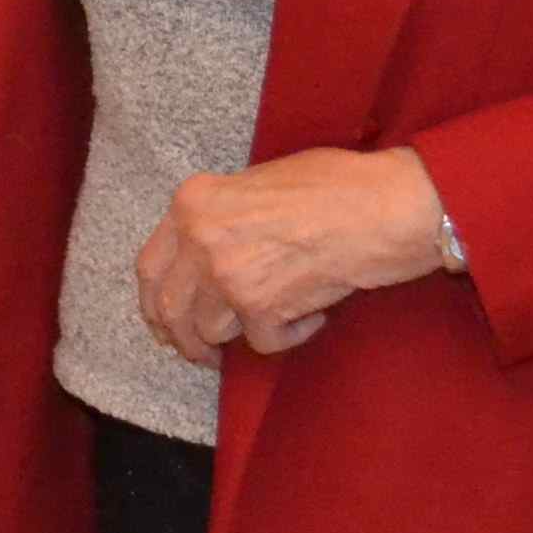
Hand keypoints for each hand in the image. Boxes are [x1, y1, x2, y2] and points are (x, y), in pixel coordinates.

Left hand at [136, 145, 450, 365]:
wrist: (383, 206)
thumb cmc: (334, 185)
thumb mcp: (258, 181)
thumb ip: (221, 215)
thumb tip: (207, 250)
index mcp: (192, 202)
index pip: (149, 267)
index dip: (155, 302)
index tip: (165, 320)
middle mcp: (200, 238)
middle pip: (168, 309)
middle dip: (181, 338)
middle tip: (199, 351)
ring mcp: (228, 276)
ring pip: (209, 332)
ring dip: (236, 338)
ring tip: (270, 323)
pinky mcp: (262, 308)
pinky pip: (260, 343)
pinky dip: (286, 337)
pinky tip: (310, 317)